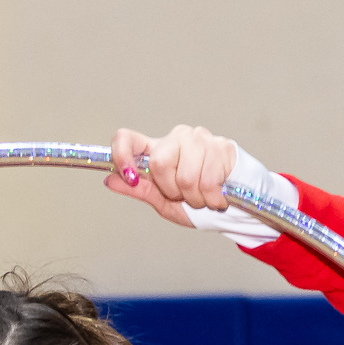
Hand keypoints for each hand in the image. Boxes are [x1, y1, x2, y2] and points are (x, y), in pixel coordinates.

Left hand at [106, 124, 238, 226]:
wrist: (235, 206)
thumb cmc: (198, 202)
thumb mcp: (164, 202)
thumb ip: (140, 190)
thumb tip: (109, 180)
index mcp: (157, 150)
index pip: (127, 138)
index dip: (122, 156)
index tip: (131, 177)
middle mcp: (176, 138)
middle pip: (159, 162)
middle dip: (172, 190)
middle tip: (184, 196)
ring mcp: (200, 139)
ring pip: (186, 175)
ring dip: (195, 197)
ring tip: (203, 198)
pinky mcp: (222, 146)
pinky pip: (209, 180)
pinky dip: (212, 199)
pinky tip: (217, 197)